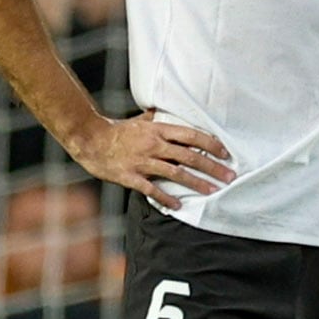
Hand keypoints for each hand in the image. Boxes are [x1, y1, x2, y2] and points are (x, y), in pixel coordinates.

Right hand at [72, 110, 234, 205]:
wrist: (89, 139)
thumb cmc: (115, 130)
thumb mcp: (139, 120)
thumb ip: (156, 118)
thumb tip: (167, 111)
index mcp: (158, 129)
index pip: (191, 135)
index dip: (211, 144)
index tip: (225, 153)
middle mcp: (154, 145)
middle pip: (189, 156)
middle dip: (212, 167)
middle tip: (229, 176)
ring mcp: (142, 161)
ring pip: (176, 173)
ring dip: (196, 183)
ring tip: (212, 191)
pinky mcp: (131, 176)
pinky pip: (152, 189)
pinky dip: (166, 198)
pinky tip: (178, 206)